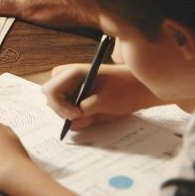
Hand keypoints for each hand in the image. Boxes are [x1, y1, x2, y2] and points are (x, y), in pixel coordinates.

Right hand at [43, 63, 159, 131]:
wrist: (144, 87)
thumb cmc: (126, 90)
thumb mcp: (103, 103)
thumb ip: (84, 112)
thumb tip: (71, 123)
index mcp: (73, 72)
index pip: (50, 91)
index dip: (59, 106)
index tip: (76, 116)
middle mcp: (69, 76)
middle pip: (51, 95)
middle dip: (62, 110)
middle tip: (80, 119)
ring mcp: (74, 83)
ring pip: (59, 101)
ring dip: (70, 113)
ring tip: (89, 119)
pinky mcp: (80, 91)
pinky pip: (69, 103)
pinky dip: (77, 114)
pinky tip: (90, 117)